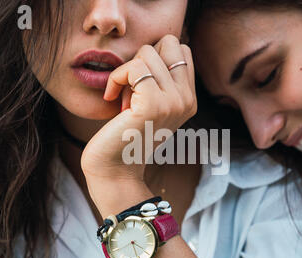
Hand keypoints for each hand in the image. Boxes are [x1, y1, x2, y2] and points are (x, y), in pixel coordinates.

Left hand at [81, 35, 196, 183]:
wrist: (115, 171)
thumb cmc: (125, 136)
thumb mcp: (150, 106)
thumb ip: (160, 80)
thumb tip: (151, 49)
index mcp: (189, 99)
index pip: (181, 49)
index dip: (155, 56)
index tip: (140, 83)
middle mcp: (187, 99)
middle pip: (168, 42)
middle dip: (143, 58)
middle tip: (133, 88)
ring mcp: (174, 102)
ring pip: (148, 52)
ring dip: (127, 72)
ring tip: (124, 100)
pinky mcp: (154, 105)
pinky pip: (133, 68)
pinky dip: (116, 78)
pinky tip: (112, 98)